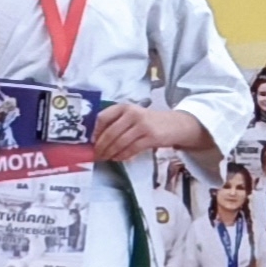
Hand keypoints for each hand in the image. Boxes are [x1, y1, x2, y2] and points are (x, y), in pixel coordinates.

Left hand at [95, 104, 211, 163]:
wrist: (175, 124)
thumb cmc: (149, 122)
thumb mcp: (132, 116)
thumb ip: (116, 123)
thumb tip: (96, 139)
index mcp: (124, 107)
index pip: (102, 118)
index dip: (94, 132)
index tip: (90, 142)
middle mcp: (132, 114)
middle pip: (110, 133)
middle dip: (101, 147)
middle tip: (96, 155)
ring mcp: (142, 125)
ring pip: (119, 143)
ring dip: (110, 153)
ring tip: (105, 159)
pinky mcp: (151, 137)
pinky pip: (131, 149)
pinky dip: (122, 156)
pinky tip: (118, 159)